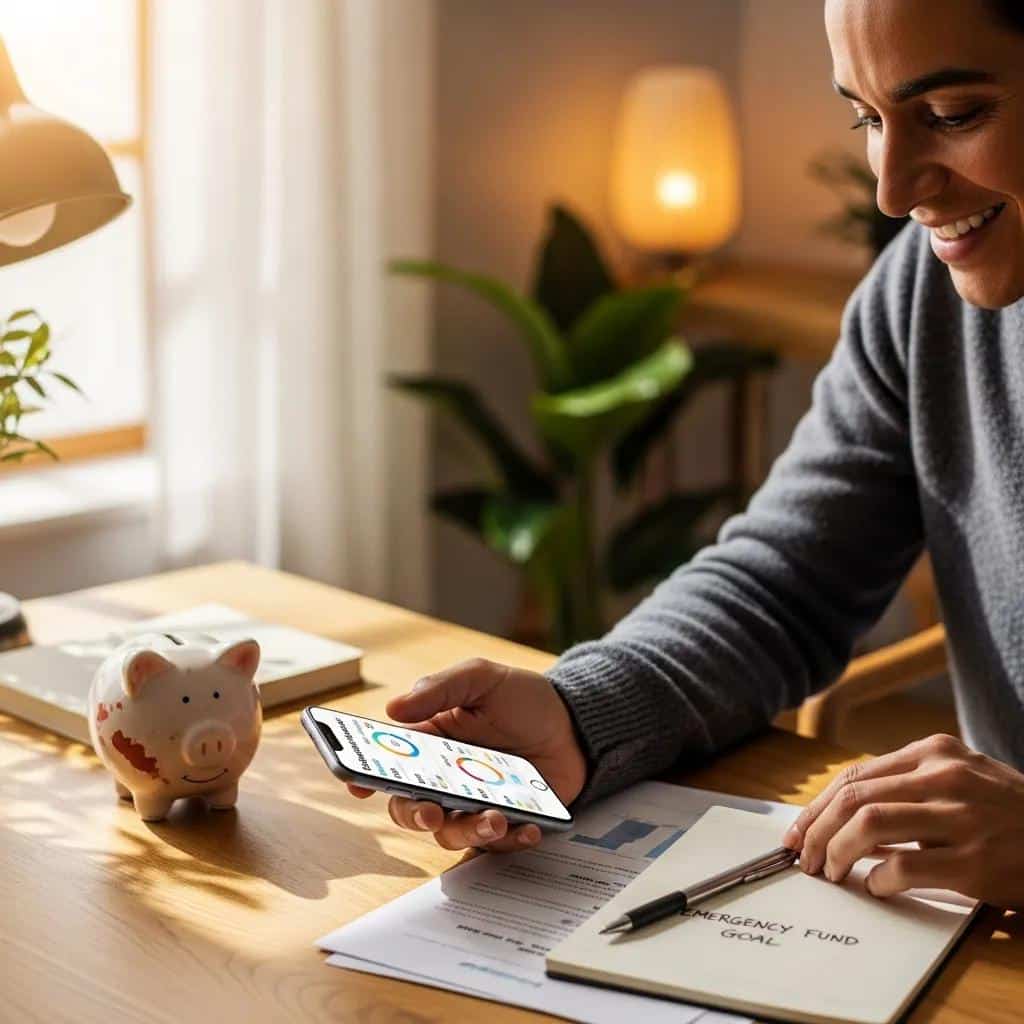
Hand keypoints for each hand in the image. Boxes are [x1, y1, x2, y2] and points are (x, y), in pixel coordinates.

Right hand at [348, 658, 587, 851]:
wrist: (574, 724)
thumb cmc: (523, 699)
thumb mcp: (482, 678)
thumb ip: (439, 688)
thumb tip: (392, 708)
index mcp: (431, 741)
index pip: (389, 763)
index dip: (366, 775)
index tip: (358, 784)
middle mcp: (445, 778)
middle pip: (412, 808)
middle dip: (416, 815)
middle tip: (432, 812)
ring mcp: (474, 804)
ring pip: (452, 832)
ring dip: (468, 831)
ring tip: (494, 819)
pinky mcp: (506, 822)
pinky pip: (497, 845)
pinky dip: (509, 841)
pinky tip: (526, 827)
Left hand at [782, 733, 1023, 906]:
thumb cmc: (1009, 814)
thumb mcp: (961, 780)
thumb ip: (907, 788)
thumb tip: (840, 816)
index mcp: (935, 752)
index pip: (854, 776)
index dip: (816, 806)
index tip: (798, 832)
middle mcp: (944, 776)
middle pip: (853, 797)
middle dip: (817, 831)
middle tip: (805, 859)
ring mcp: (961, 817)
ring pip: (868, 823)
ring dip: (837, 852)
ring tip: (832, 873)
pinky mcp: (974, 860)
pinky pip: (904, 867)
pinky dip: (880, 880)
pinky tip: (878, 887)